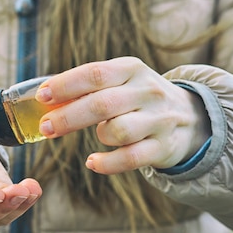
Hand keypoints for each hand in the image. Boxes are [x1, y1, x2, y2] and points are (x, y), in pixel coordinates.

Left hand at [35, 56, 210, 173]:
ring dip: (99, 136)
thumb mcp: (121, 80)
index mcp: (131, 69)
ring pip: (118, 131)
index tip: (42, 97)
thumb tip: (45, 98)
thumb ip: (89, 86)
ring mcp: (158, 120)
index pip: (95, 73)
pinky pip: (129, 159)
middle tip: (46, 127)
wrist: (190, 117)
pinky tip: (93, 162)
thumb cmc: (139, 98)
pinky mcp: (162, 147)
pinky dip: (106, 164)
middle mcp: (148, 91)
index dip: (65, 85)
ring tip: (97, 136)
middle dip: (68, 117)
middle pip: (102, 104)